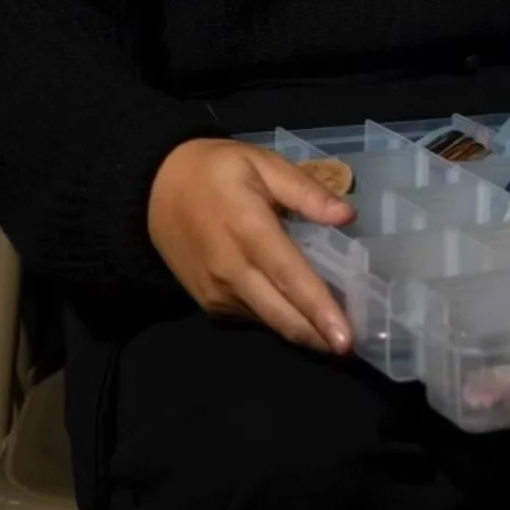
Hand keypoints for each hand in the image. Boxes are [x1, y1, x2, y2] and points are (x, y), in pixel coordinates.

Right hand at [147, 137, 356, 353]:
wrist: (154, 191)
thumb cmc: (215, 171)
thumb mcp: (261, 162)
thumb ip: (304, 190)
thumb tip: (347, 215)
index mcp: (248, 229)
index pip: (289, 276)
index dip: (319, 309)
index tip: (346, 336)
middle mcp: (231, 270)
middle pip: (281, 315)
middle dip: (319, 337)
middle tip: (355, 347)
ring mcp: (217, 293)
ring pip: (268, 322)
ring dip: (303, 332)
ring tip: (336, 332)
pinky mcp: (209, 304)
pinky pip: (252, 317)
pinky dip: (279, 319)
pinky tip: (301, 313)